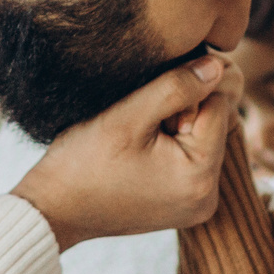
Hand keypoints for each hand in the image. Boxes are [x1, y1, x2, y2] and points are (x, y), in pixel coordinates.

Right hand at [13, 55, 241, 249]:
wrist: (54, 207)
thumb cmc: (83, 161)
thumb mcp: (128, 115)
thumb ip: (177, 86)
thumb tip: (217, 65)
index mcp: (200, 177)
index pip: (220, 104)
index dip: (187, 90)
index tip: (148, 102)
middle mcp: (208, 198)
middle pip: (217, 123)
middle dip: (185, 109)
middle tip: (142, 118)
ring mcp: (198, 205)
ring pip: (205, 138)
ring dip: (178, 125)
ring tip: (139, 136)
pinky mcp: (185, 205)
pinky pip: (193, 159)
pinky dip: (174, 144)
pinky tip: (142, 148)